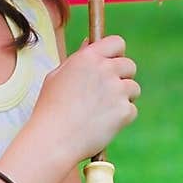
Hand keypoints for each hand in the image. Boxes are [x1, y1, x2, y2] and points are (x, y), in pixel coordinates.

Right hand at [34, 36, 139, 166]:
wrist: (53, 140)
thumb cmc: (49, 109)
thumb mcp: (56, 77)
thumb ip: (77, 58)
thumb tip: (89, 43)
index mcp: (88, 57)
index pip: (117, 43)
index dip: (116, 53)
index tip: (112, 64)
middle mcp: (105, 69)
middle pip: (129, 65)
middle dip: (122, 77)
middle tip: (107, 93)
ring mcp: (116, 90)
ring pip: (133, 88)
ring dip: (123, 98)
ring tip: (102, 111)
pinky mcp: (124, 111)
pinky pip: (132, 110)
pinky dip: (121, 118)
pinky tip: (103, 124)